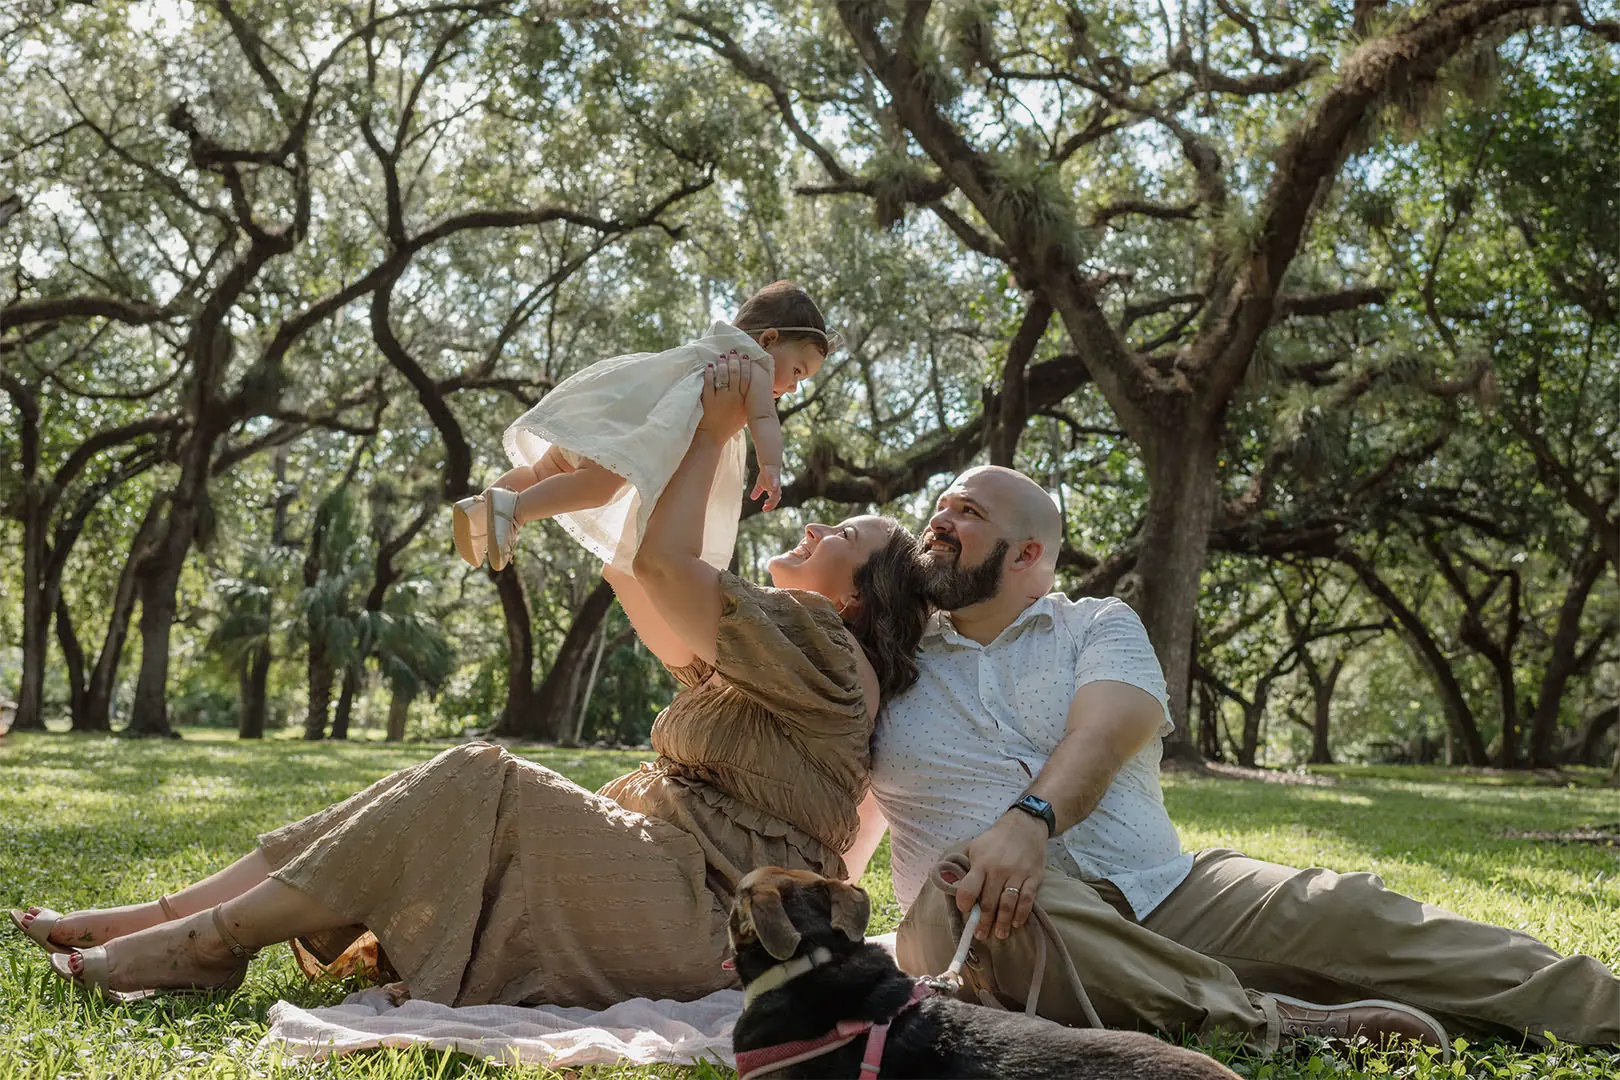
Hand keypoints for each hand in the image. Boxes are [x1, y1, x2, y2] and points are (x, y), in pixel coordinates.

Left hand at [697, 349, 751, 437]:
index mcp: (744, 401)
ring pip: (722, 377)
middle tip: (733, 352)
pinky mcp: (708, 400)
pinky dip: (709, 373)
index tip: (745, 357)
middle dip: (734, 361)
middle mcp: (733, 398)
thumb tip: (754, 386)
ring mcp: (720, 399)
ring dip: (722, 364)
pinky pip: (709, 383)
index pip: (747, 379)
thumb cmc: (730, 425)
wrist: (713, 436)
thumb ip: (749, 400)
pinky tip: (710, 366)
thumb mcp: (745, 413)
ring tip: (722, 356)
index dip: (746, 366)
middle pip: (735, 375)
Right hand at [751, 464, 782, 510]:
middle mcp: (776, 488)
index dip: (770, 506)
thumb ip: (757, 492)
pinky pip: (775, 482)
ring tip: (767, 502)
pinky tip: (773, 488)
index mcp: (773, 492)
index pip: (773, 501)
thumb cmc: (766, 475)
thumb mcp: (760, 485)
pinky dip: (774, 485)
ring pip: (777, 492)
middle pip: (776, 498)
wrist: (769, 465)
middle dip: (772, 503)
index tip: (764, 509)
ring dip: (773, 497)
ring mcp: (776, 483)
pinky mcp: (774, 476)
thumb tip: (752, 498)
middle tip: (765, 507)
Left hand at [955, 811, 1047, 939]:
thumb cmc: (995, 840)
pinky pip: (1027, 900)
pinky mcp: (1033, 877)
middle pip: (989, 902)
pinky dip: (1021, 914)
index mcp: (981, 863)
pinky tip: (1016, 923)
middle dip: (984, 922)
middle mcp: (998, 870)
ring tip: (1000, 934)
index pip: (969, 888)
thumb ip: (961, 866)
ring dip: (1003, 923)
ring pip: (1008, 904)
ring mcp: (1017, 874)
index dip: (965, 903)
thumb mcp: (973, 847)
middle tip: (981, 935)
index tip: (965, 911)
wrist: (1025, 825)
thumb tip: (947, 882)